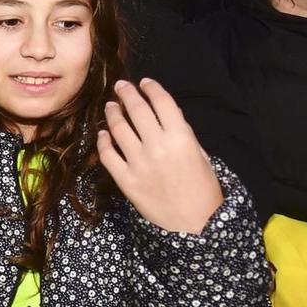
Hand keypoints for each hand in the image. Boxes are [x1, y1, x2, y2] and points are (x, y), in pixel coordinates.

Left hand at [97, 80, 221, 235]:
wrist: (194, 225)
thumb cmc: (203, 189)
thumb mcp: (201, 156)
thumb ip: (182, 134)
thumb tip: (163, 115)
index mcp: (181, 138)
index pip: (162, 102)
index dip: (151, 88)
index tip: (144, 82)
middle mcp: (157, 146)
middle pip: (137, 110)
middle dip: (127, 93)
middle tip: (120, 86)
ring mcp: (138, 163)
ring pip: (118, 129)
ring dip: (112, 113)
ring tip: (110, 107)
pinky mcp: (125, 180)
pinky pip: (107, 155)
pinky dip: (103, 141)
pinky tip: (102, 134)